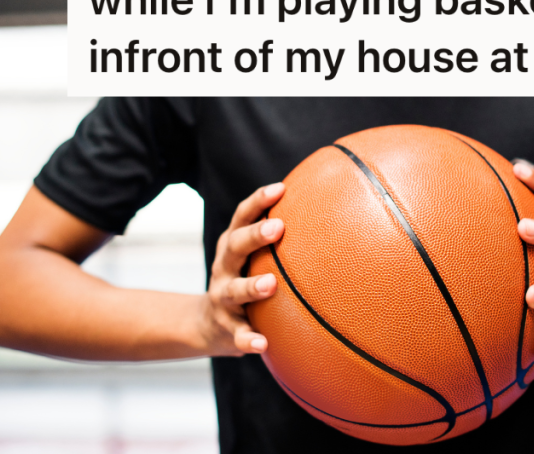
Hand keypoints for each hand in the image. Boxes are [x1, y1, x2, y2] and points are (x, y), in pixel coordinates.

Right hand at [200, 183, 285, 355]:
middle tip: (277, 227)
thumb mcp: (251, 258)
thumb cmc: (243, 280)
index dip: (258, 201)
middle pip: (235, 246)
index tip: (280, 189)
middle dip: (254, 236)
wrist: (206, 325)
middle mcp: (224, 268)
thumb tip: (327, 211)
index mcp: (232, 246)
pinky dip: (248, 339)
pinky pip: (237, 335)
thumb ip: (277, 240)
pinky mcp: (226, 329)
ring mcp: (222, 298)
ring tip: (270, 284)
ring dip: (251, 286)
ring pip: (234, 291)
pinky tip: (263, 343)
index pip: (241, 217)